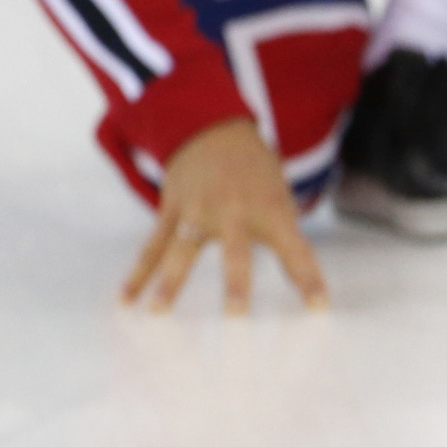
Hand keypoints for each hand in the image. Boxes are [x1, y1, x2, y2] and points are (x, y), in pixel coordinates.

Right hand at [122, 118, 330, 313]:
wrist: (214, 130)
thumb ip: (287, 240)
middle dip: (236, 284)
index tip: (319, 308)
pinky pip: (152, 246)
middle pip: (236, 252)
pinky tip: (126, 300)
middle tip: (235, 316)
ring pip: (182, 250)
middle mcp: (235, 210)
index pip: (296, 250)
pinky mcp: (171, 209)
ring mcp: (198, 209)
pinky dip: (138, 274)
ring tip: (158, 313)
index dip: (309, 279)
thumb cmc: (258, 177)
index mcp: (271, 209)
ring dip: (170, 282)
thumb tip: (307, 291)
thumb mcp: (280, 199)